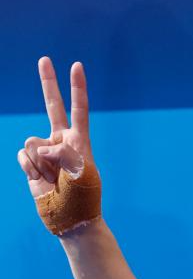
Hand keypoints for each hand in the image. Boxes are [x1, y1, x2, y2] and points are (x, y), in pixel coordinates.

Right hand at [17, 58, 94, 200]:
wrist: (70, 219)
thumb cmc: (83, 196)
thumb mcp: (81, 173)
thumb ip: (62, 153)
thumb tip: (40, 146)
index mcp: (80, 140)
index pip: (79, 108)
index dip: (77, 87)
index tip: (76, 65)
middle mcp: (62, 141)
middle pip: (52, 106)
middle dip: (48, 82)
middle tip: (44, 59)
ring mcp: (45, 152)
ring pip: (32, 142)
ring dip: (40, 161)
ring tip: (53, 178)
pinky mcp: (31, 165)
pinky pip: (22, 157)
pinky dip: (29, 169)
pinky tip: (40, 180)